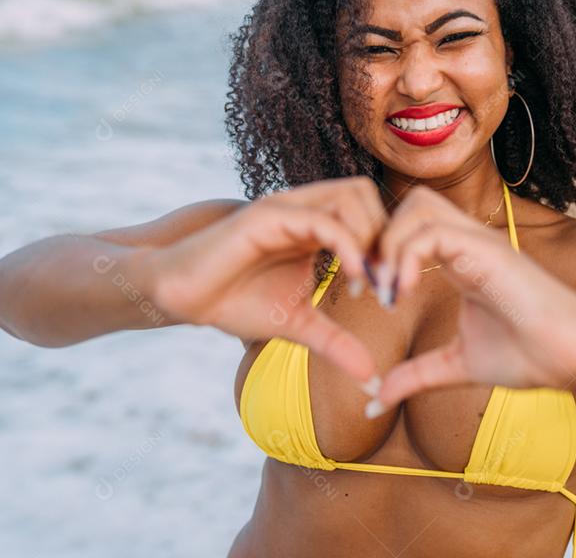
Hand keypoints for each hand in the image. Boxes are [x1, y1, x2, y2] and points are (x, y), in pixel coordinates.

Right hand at [140, 177, 386, 382]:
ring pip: (353, 196)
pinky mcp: (269, 215)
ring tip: (370, 284)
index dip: (389, 249)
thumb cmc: (236, 301)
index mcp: (314, 225)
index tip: (391, 293)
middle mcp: (305, 208)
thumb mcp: (297, 324)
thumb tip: (371, 378)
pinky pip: (323, 219)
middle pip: (369, 196)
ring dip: (372, 238)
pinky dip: (348, 245)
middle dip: (387, 239)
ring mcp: (288, 207)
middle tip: (388, 286)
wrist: (183, 296)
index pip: (371, 214)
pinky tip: (354, 278)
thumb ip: (335, 343)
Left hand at [369, 186, 575, 413]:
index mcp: (461, 259)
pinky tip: (401, 294)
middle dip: (379, 237)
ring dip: (389, 245)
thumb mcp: (457, 366)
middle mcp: (469, 242)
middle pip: (410, 202)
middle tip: (372, 286)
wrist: (573, 359)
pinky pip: (431, 232)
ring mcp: (480, 242)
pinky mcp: (487, 251)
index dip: (381, 253)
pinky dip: (405, 257)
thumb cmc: (529, 357)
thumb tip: (376, 401)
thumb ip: (416, 376)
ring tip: (386, 293)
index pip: (410, 226)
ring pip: (417, 206)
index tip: (372, 297)